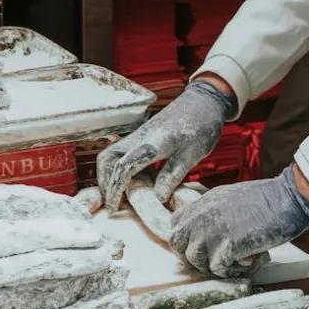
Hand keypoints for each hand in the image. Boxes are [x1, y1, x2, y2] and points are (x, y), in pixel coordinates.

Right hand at [97, 78, 234, 210]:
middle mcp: (139, 138)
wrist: (202, 101)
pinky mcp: (141, 137)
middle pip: (108, 158)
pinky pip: (122, 154)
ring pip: (112, 155)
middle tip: (113, 204)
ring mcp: (138, 136)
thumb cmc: (201, 125)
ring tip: (120, 197)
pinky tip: (133, 183)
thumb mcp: (192, 154)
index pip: (124, 166)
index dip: (116, 188)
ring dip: (110, 176)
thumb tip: (157, 199)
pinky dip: (120, 169)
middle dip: (105, 182)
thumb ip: (172, 175)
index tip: (114, 207)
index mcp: (152, 143)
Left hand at [171, 166, 308, 278]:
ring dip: (214, 266)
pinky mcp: (227, 246)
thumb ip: (214, 212)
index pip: (175, 223)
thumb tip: (207, 233)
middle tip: (215, 258)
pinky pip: (218, 270)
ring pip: (196, 261)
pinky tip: (249, 261)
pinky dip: (233, 271)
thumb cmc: (267, 199)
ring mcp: (213, 230)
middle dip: (193, 255)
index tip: (200, 246)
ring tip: (236, 261)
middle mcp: (203, 214)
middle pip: (177, 243)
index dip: (185, 239)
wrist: (288, 198)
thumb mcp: (231, 197)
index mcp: (205, 201)